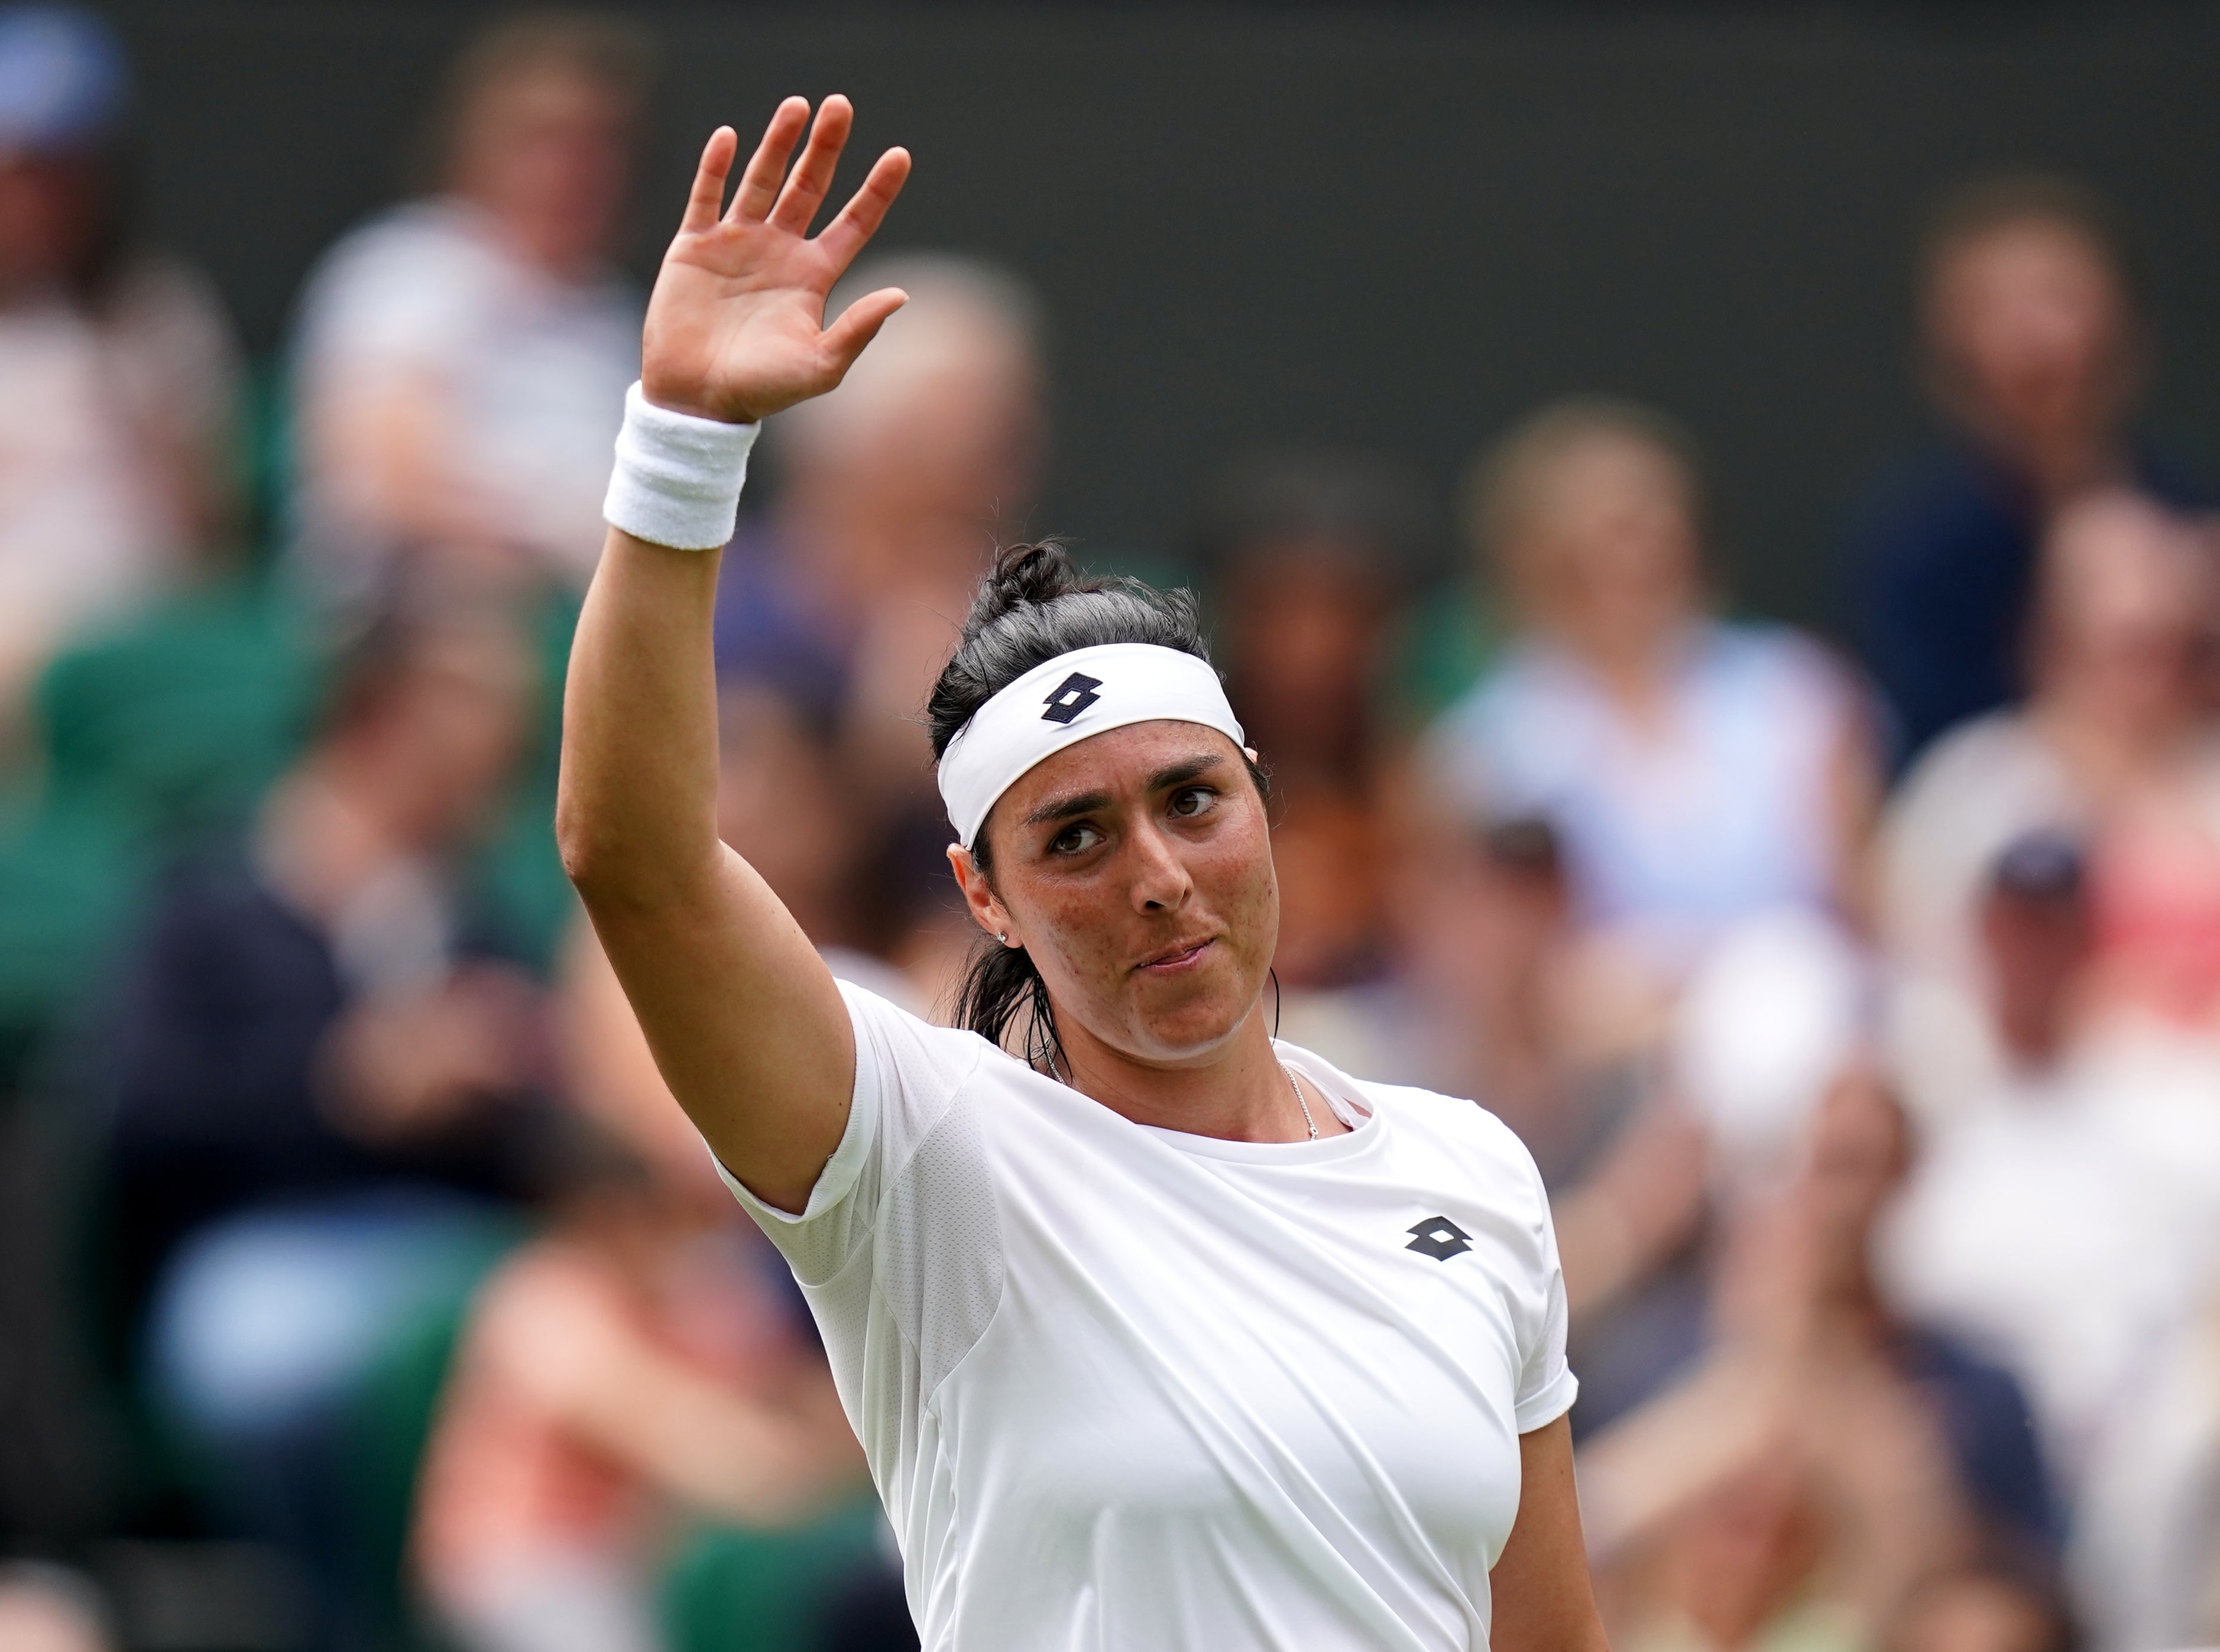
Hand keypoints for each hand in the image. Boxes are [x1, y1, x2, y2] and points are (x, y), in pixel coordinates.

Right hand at [640, 97, 911, 424]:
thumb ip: (859, 329)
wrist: (698, 399)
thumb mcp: (821, 365)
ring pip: (762, 179)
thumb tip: (901, 294)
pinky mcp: (695, 245)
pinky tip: (730, 137)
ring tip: (798, 105)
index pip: (854, 222)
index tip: (900, 155)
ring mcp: (737, 244)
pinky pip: (707, 195)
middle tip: (842, 105)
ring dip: (778, 142)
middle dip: (825, 147)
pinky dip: (717, 166)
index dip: (877, 190)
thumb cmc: (762, 390)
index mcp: (813, 276)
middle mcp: (779, 251)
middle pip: (809, 186)